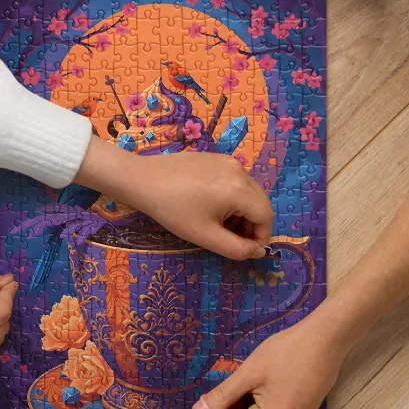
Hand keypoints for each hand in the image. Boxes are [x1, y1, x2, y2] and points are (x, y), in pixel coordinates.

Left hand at [133, 152, 272, 259]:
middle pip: (259, 203)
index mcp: (240, 189)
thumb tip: (258, 251)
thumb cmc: (173, 210)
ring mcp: (228, 161)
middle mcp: (240, 170)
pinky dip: (231, 198)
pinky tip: (209, 206)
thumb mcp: (206, 236)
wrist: (143, 180)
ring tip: (218, 224)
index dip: (261, 237)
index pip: (266, 216)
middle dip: (251, 225)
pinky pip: (235, 181)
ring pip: (248, 192)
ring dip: (241, 212)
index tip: (245, 250)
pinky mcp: (217, 158)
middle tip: (230, 239)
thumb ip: (237, 249)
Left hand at [191, 317, 341, 408]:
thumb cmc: (287, 351)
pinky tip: (268, 383)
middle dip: (233, 406)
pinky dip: (263, 405)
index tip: (213, 390)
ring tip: (256, 379)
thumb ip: (223, 395)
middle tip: (238, 378)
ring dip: (248, 405)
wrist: (326, 340)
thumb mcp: (250, 372)